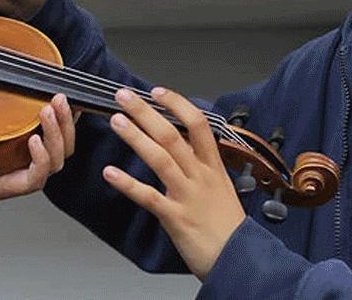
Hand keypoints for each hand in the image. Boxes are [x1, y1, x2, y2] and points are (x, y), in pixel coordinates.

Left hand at [0, 93, 75, 218]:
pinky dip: (41, 159)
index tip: (67, 92)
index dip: (68, 114)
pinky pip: (36, 178)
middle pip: (65, 144)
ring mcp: (17, 175)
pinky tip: (34, 141)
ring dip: (57, 135)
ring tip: (46, 112)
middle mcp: (24, 160)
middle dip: (67, 119)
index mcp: (20, 143)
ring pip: (56, 160)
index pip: (57, 130)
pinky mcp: (8, 189)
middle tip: (59, 97)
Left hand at [102, 87, 244, 280]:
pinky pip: (149, 196)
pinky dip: (128, 184)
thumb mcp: (221, 188)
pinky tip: (110, 172)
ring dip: (136, 137)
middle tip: (123, 97)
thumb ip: (202, 166)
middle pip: (172, 135)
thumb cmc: (227, 226)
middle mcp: (200, 176)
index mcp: (212, 166)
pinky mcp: (176, 217)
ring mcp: (188, 195)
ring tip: (116, 121)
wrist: (240, 259)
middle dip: (146, 113)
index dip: (177, 105)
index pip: (197, 125)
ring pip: (160, 159)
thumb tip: (184, 145)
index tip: (157, 92)